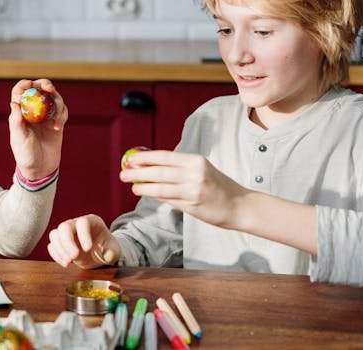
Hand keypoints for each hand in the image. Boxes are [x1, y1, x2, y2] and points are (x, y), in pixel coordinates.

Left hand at [9, 79, 68, 179]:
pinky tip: (58, 128)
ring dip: (57, 103)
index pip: (20, 92)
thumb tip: (14, 102)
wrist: (41, 169)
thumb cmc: (25, 155)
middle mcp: (33, 111)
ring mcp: (46, 116)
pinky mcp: (57, 122)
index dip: (25, 84)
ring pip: (53, 98)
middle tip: (49, 89)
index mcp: (20, 113)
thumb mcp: (19, 138)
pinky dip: (62, 115)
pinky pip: (62, 111)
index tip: (31, 84)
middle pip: (39, 90)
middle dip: (45, 85)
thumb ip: (17, 121)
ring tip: (57, 120)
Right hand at [47, 214, 120, 268]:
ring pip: (54, 234)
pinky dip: (56, 255)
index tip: (88, 249)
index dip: (83, 235)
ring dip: (59, 250)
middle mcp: (76, 224)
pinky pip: (52, 246)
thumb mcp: (115, 251)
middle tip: (74, 257)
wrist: (100, 254)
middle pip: (64, 227)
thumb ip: (112, 252)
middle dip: (67, 243)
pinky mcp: (60, 243)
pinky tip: (66, 263)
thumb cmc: (108, 248)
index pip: (83, 222)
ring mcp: (67, 232)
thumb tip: (106, 254)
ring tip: (69, 262)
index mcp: (92, 221)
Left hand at [120, 150, 249, 229]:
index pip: (165, 156)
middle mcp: (195, 172)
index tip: (130, 159)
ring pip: (161, 186)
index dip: (145, 157)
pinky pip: (168, 199)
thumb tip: (150, 168)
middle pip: (159, 171)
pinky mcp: (193, 204)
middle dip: (138, 172)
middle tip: (123, 173)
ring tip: (131, 186)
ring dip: (143, 186)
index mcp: (196, 160)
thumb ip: (178, 169)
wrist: (239, 205)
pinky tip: (145, 193)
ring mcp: (194, 189)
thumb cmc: (217, 188)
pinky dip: (154, 195)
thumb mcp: (201, 171)